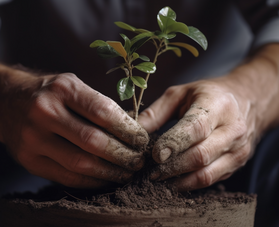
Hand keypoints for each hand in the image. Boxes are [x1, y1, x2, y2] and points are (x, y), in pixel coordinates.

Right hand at [0, 70, 148, 188]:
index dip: (128, 130)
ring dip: (110, 172)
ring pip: (81, 164)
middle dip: (123, 155)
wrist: (4, 102)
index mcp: (62, 89)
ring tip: (127, 172)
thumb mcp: (71, 85)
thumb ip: (97, 105)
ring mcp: (33, 139)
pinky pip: (66, 177)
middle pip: (93, 142)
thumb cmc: (47, 93)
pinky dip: (91, 180)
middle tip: (139, 160)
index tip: (142, 140)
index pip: (103, 112)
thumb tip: (132, 130)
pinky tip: (105, 178)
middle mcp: (44, 112)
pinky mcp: (28, 160)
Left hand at [138, 77, 256, 190]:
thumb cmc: (208, 95)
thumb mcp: (181, 93)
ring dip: (179, 180)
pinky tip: (173, 181)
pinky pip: (212, 179)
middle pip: (200, 155)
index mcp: (217, 105)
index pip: (196, 128)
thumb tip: (135, 130)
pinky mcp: (238, 163)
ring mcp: (238, 149)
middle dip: (172, 167)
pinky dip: (190, 183)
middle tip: (150, 172)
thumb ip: (157, 112)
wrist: (248, 100)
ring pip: (206, 173)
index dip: (174, 143)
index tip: (154, 155)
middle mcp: (233, 129)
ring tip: (158, 179)